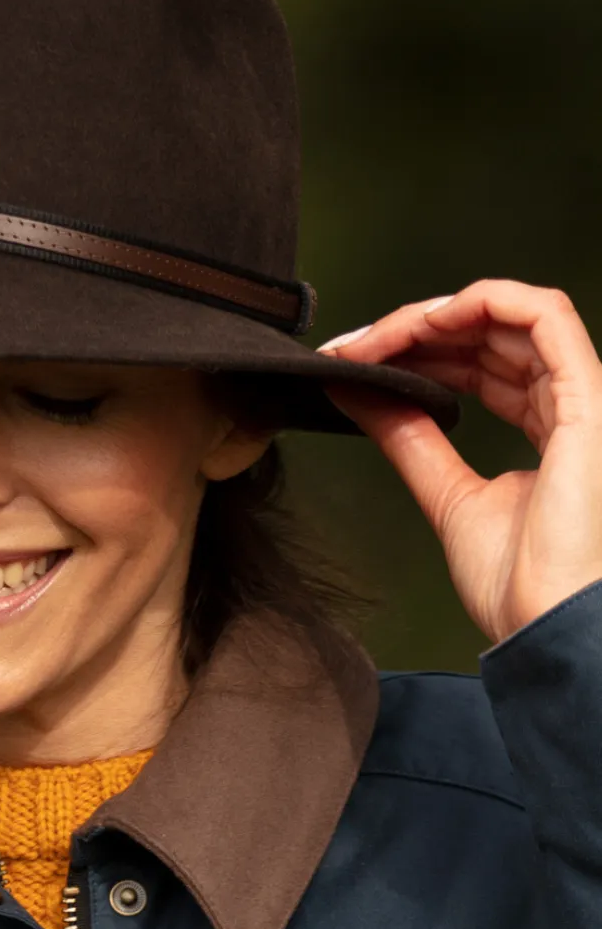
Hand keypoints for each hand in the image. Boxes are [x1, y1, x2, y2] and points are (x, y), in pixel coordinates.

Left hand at [319, 280, 601, 645]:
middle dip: (412, 332)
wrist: (543, 625)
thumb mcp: (444, 494)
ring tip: (375, 340)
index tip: (356, 362)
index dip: (418, 352)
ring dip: (434, 316)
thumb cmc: (516, 583)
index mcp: (545, 428)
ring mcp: (580, 398)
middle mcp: (566, 405)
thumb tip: (359, 390)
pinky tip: (427, 322)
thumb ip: (408, 438)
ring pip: (509, 316)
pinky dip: (481, 303)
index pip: (480, 364)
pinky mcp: (586, 398)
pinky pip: (544, 316)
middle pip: (489, 335)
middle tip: (350, 349)